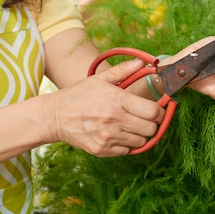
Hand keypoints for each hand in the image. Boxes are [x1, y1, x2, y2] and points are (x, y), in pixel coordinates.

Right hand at [49, 59, 164, 155]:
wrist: (54, 116)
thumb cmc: (79, 95)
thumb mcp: (100, 79)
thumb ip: (123, 71)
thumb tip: (142, 62)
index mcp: (117, 100)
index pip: (153, 112)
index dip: (160, 112)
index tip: (157, 111)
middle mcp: (114, 119)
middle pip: (151, 129)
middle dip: (152, 124)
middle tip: (145, 120)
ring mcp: (108, 137)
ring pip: (141, 142)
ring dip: (140, 135)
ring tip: (130, 126)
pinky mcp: (102, 150)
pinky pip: (126, 151)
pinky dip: (126, 144)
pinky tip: (118, 134)